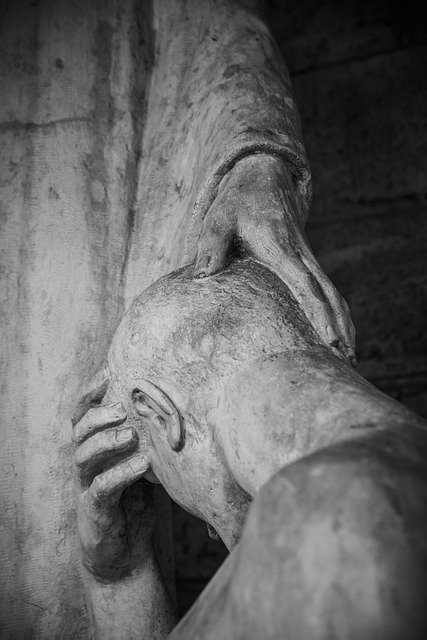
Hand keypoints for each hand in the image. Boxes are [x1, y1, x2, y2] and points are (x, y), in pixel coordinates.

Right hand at [72, 387, 153, 581]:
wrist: (127, 551)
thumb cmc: (138, 498)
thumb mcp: (145, 461)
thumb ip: (151, 436)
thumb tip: (179, 402)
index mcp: (96, 445)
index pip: (83, 411)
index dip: (91, 391)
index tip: (109, 373)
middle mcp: (87, 462)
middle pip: (79, 429)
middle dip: (99, 414)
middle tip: (123, 408)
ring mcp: (87, 485)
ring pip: (84, 455)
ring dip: (107, 441)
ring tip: (131, 434)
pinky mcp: (94, 509)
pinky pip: (103, 487)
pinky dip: (121, 473)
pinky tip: (142, 464)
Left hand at [194, 155, 355, 364]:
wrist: (262, 175)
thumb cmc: (237, 200)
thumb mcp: (218, 219)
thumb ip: (211, 247)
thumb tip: (202, 278)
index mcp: (281, 247)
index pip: (308, 286)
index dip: (321, 314)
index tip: (331, 340)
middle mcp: (301, 254)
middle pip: (330, 295)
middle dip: (341, 327)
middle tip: (349, 361)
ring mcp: (307, 257)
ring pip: (333, 293)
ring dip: (343, 321)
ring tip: (350, 355)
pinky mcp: (305, 260)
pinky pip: (326, 288)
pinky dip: (335, 310)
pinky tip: (337, 330)